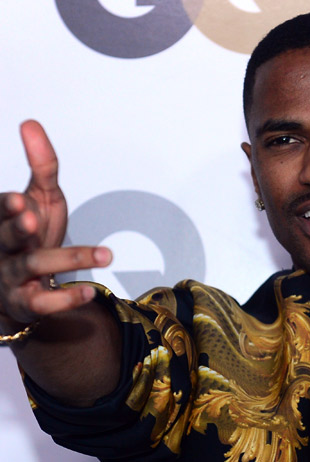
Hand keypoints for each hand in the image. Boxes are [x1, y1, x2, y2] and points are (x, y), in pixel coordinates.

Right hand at [0, 121, 111, 323]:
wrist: (23, 285)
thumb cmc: (32, 234)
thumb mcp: (40, 198)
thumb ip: (42, 165)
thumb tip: (30, 122)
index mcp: (3, 220)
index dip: (5, 207)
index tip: (20, 201)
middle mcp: (2, 248)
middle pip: (6, 237)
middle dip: (15, 228)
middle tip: (31, 219)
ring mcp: (11, 278)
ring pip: (32, 268)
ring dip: (64, 258)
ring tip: (104, 254)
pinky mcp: (26, 303)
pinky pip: (42, 304)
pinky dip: (65, 299)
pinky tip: (90, 291)